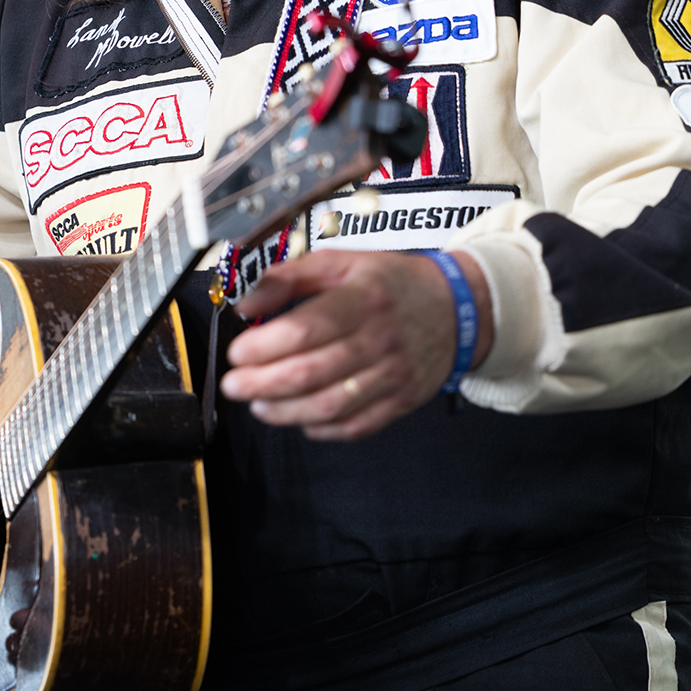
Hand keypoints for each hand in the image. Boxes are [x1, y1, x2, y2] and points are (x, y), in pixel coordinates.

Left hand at [219, 249, 492, 439]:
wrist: (457, 306)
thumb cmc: (391, 283)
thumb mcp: (342, 262)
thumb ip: (290, 278)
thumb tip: (246, 303)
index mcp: (363, 298)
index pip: (307, 329)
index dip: (265, 346)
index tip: (237, 352)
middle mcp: (381, 339)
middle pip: (312, 372)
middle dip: (263, 383)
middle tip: (233, 385)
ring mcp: (394, 374)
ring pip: (331, 405)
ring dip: (286, 411)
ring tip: (259, 404)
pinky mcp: (401, 400)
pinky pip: (356, 425)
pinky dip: (321, 428)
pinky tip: (299, 418)